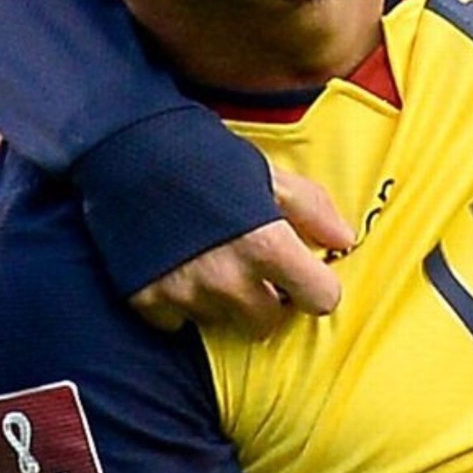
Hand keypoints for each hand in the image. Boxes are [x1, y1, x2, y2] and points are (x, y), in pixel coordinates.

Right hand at [128, 166, 354, 336]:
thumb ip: (312, 209)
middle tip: (250, 267)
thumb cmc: (206, 157)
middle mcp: (230, 279)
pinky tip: (176, 269)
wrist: (128, 149)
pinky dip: (181, 304)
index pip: (320, 299)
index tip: (303, 275)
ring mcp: (187, 294)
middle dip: (266, 298)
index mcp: (267, 245)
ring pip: (224, 322)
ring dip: (224, 301)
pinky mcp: (149, 302)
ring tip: (209, 261)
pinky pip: (179, 323)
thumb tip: (345, 242)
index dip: (316, 286)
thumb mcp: (268, 174)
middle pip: (269, 321)